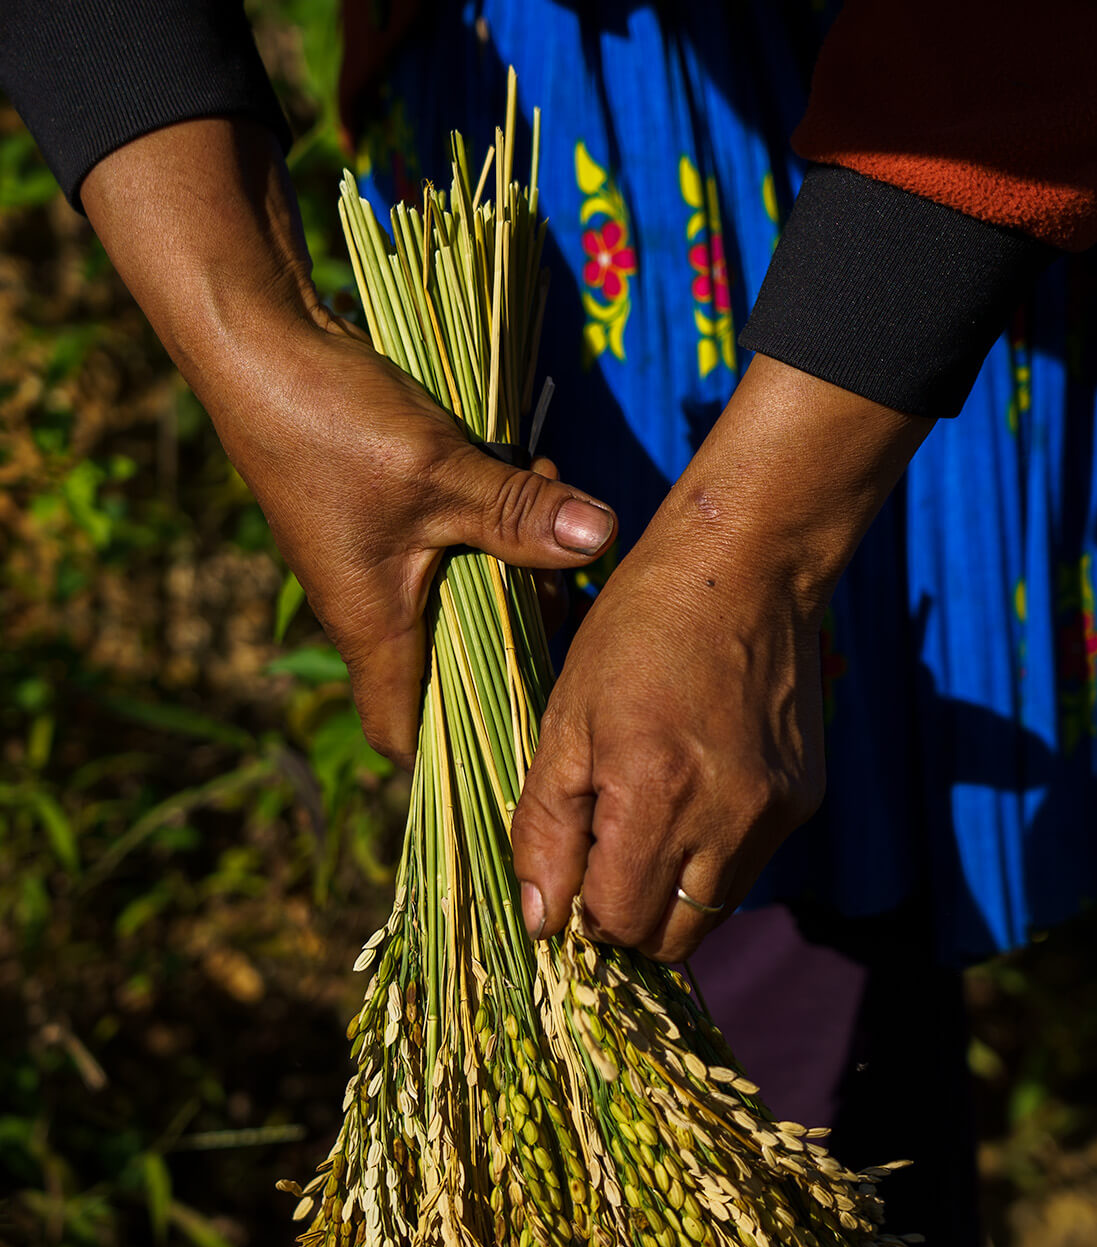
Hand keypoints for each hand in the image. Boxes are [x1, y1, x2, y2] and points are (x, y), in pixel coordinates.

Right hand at [81, 119, 615, 766]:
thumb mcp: (441, 473)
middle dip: (515, 636)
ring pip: (455, 596)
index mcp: (370, 627)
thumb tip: (602, 540)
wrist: (257, 342)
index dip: (454, 750)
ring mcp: (369, 557)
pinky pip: (445, 545)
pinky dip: (489, 526)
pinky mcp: (377, 512)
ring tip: (556, 517)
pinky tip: (528, 475)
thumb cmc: (333, 427)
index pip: (402, 732)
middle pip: (448, 663)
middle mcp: (365, 605)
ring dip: (509, 566)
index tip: (523, 731)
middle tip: (567, 589)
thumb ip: (520, 513)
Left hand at [512, 356, 933, 959]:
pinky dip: (713, 853)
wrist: (745, 567)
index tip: (570, 869)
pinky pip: (749, 864)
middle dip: (628, 916)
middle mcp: (726, 820)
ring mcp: (775, 814)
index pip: (617, 923)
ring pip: (714, 910)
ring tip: (648, 816)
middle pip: (672, 940)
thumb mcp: (566, 721)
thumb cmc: (637, 632)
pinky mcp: (805, 800)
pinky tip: (695, 788)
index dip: (581, 910)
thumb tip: (542, 921)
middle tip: (603, 856)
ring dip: (671, 890)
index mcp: (654, 796)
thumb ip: (546, 828)